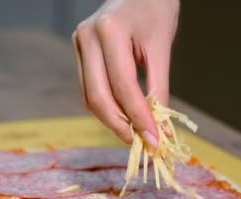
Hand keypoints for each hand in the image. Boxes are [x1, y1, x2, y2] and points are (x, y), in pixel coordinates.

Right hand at [72, 0, 178, 147]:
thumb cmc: (156, 8)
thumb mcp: (162, 46)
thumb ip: (158, 87)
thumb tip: (158, 128)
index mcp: (109, 30)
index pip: (123, 85)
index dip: (139, 116)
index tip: (154, 139)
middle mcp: (87, 37)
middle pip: (99, 96)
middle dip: (120, 125)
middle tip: (141, 143)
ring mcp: (78, 43)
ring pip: (90, 97)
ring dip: (112, 120)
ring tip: (134, 133)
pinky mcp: (78, 51)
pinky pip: (89, 89)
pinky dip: (106, 107)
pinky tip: (123, 116)